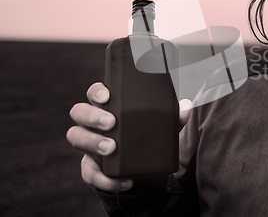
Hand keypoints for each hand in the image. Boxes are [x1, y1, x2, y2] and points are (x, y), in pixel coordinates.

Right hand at [67, 83, 192, 191]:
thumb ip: (173, 117)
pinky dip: (107, 179)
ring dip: (92, 142)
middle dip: (92, 116)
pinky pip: (91, 173)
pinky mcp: (91, 168)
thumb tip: (187, 105)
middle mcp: (93, 123)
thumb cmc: (145, 138)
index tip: (107, 96)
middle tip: (111, 123)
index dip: (96, 92)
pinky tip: (124, 180)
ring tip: (112, 148)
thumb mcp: (160, 127)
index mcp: (108, 107)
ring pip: (76, 137)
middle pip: (79, 112)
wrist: (142, 171)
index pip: (94, 93)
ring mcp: (89, 145)